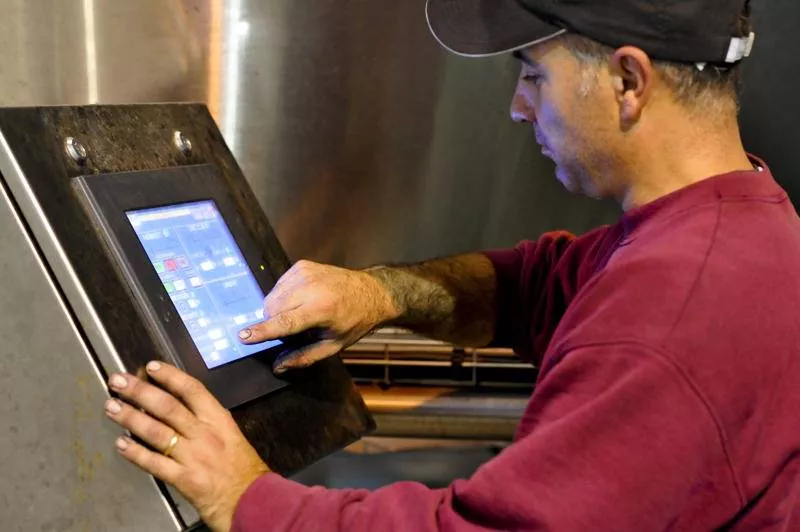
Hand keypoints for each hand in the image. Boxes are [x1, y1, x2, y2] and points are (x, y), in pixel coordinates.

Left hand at [104, 362, 268, 531]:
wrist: (253, 501)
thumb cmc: (243, 469)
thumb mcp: (230, 436)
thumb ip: (207, 423)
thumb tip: (178, 406)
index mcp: (219, 420)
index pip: (192, 390)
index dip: (170, 376)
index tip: (150, 366)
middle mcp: (204, 434)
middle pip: (168, 406)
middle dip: (140, 391)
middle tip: (118, 380)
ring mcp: (193, 456)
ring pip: (157, 431)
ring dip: (130, 418)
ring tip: (111, 407)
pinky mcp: (184, 479)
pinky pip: (154, 463)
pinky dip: (135, 453)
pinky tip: (120, 444)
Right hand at [239, 260, 396, 372]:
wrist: (372, 291)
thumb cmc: (354, 321)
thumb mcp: (334, 345)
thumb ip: (304, 357)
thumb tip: (278, 367)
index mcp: (321, 309)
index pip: (284, 322)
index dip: (262, 331)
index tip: (243, 336)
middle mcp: (311, 287)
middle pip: (272, 308)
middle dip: (274, 322)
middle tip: (294, 329)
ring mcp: (306, 273)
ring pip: (272, 296)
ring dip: (277, 309)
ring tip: (301, 313)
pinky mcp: (302, 265)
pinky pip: (279, 285)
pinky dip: (283, 296)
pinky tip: (301, 300)